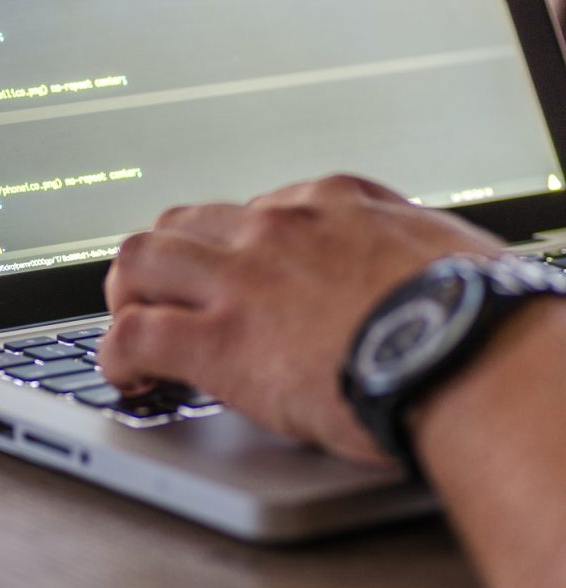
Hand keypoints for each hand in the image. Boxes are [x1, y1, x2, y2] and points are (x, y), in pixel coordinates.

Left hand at [99, 175, 503, 465]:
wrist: (470, 357)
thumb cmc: (476, 314)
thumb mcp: (446, 249)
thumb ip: (404, 247)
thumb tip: (403, 265)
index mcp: (329, 204)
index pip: (249, 212)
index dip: (228, 253)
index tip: (228, 283)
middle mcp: (274, 229)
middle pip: (180, 224)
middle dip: (161, 264)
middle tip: (160, 301)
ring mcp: (240, 281)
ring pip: (139, 262)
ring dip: (126, 298)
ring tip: (132, 334)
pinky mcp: (218, 341)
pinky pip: (133, 336)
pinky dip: (116, 356)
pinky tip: (128, 379)